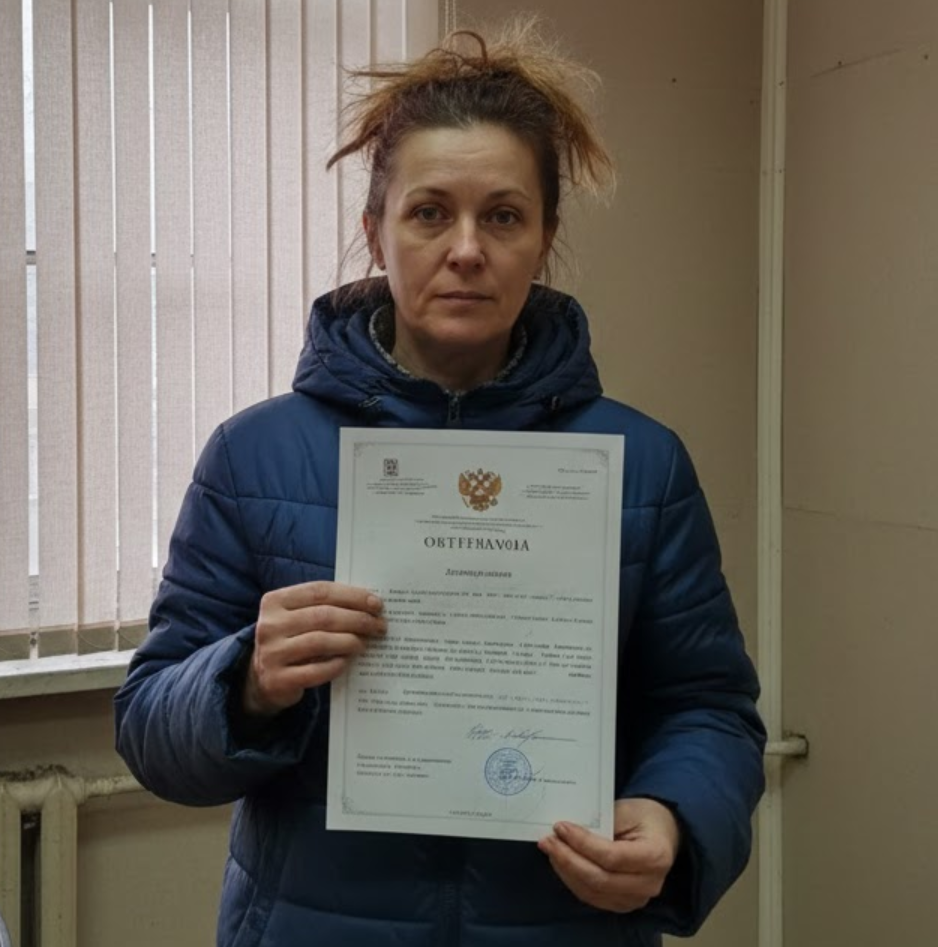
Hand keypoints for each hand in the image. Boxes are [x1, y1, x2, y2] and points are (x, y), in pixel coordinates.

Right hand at [243, 581, 385, 716]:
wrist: (262, 678)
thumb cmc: (291, 640)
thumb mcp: (298, 617)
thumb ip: (324, 607)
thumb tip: (369, 604)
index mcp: (275, 601)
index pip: (320, 591)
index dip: (352, 596)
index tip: (376, 604)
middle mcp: (269, 625)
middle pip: (323, 616)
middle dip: (358, 619)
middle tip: (379, 625)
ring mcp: (271, 653)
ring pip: (320, 641)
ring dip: (350, 641)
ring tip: (365, 643)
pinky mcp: (278, 680)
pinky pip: (316, 670)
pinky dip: (337, 665)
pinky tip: (348, 661)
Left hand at [537, 797, 681, 912]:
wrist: (662, 833)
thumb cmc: (644, 816)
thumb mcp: (626, 810)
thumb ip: (601, 822)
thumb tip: (567, 830)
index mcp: (655, 856)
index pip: (612, 857)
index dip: (583, 844)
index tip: (560, 827)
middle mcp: (649, 884)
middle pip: (601, 879)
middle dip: (568, 860)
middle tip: (547, 841)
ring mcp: (636, 899)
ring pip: (593, 892)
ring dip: (566, 871)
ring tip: (550, 850)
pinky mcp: (623, 904)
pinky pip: (593, 897)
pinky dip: (573, 881)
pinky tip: (560, 863)